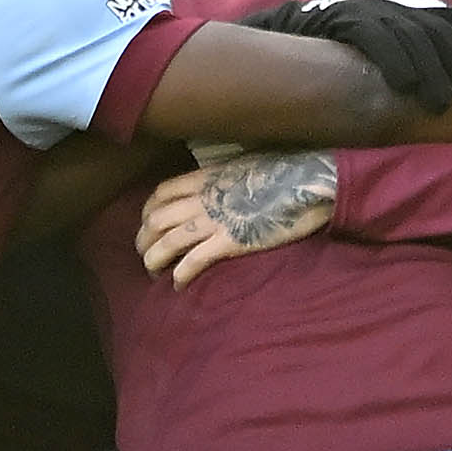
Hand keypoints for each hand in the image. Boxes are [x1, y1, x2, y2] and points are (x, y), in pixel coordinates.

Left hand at [138, 152, 338, 284]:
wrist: (308, 182)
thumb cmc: (284, 172)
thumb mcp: (245, 165)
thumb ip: (225, 177)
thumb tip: (223, 185)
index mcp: (206, 177)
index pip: (161, 193)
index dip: (147, 211)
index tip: (147, 224)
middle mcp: (203, 198)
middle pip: (156, 219)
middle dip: (143, 238)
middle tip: (144, 253)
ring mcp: (215, 220)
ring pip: (167, 241)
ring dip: (153, 259)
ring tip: (152, 272)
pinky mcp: (230, 242)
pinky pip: (194, 261)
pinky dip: (181, 275)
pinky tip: (178, 285)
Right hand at [241, 0, 451, 112]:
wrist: (273, 42)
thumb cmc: (327, 61)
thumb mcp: (373, 62)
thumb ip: (403, 69)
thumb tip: (442, 97)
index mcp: (399, 15)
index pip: (446, 20)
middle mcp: (386, 9)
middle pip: (434, 29)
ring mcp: (363, 14)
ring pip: (409, 35)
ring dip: (431, 69)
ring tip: (443, 102)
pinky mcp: (339, 22)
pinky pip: (373, 38)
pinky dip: (392, 60)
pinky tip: (405, 86)